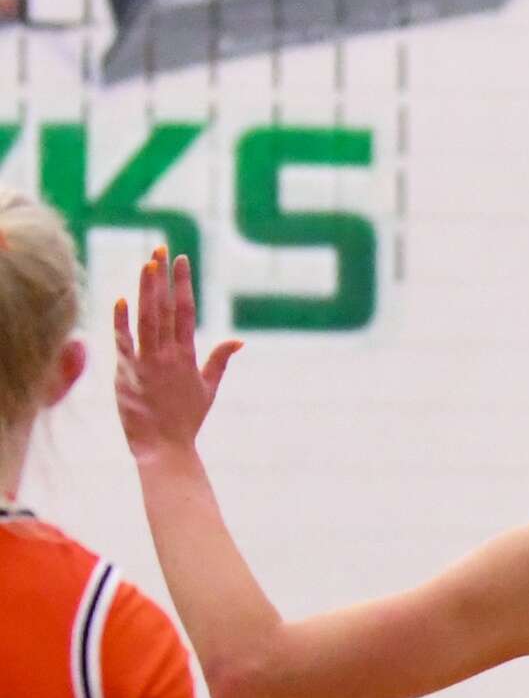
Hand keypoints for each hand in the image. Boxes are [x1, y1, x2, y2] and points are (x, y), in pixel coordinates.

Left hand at [114, 247, 241, 463]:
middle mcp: (167, 355)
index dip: (183, 283)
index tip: (181, 260)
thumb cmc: (187, 420)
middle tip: (160, 250)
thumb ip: (220, 360)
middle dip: (162, 277)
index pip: (186, 311)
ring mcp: (145, 363)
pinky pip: (123, 342)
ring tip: (145, 265)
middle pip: (165, 308)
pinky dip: (121, 321)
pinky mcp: (125, 374)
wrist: (164, 447)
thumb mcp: (209, 388)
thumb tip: (239, 340)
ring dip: (145, 291)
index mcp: (187, 355)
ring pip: (145, 319)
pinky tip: (121, 299)